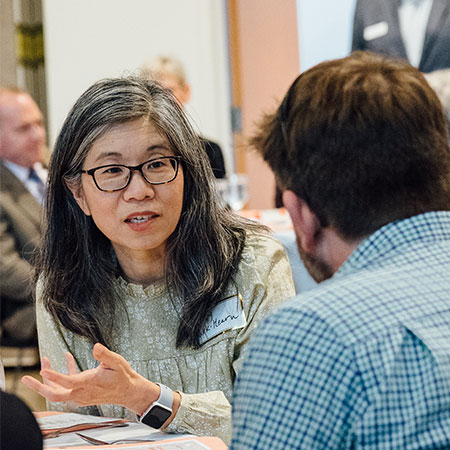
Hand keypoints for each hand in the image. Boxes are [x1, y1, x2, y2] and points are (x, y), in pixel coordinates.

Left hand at [21, 343, 158, 412]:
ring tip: (45, 360)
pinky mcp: (83, 393)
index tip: (43, 369)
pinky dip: (63, 374)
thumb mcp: (117, 362)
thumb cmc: (123, 377)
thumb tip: (95, 347)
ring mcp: (81, 395)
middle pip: (54, 394)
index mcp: (89, 383)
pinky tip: (68, 358)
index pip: (67, 382)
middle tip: (26, 379)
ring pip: (59, 391)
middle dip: (39, 387)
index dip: (54, 376)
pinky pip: (68, 386)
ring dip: (49, 378)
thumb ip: (105, 354)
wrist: (129, 391)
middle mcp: (82, 392)